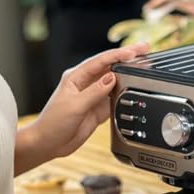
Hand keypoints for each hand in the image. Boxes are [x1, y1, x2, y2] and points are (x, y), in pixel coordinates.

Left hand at [23, 43, 148, 160]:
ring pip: (115, 82)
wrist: (50, 143)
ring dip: (129, 76)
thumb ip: (95, 92)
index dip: (118, 56)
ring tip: (144, 68)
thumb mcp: (75, 105)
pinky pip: (115, 100)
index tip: (133, 53)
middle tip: (144, 51)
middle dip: (127, 59)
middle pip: (110, 68)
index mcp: (76, 77)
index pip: (100, 62)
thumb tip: (112, 78)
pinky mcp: (98, 110)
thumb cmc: (54, 122)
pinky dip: (125, 95)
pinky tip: (134, 90)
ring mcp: (93, 97)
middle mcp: (85, 84)